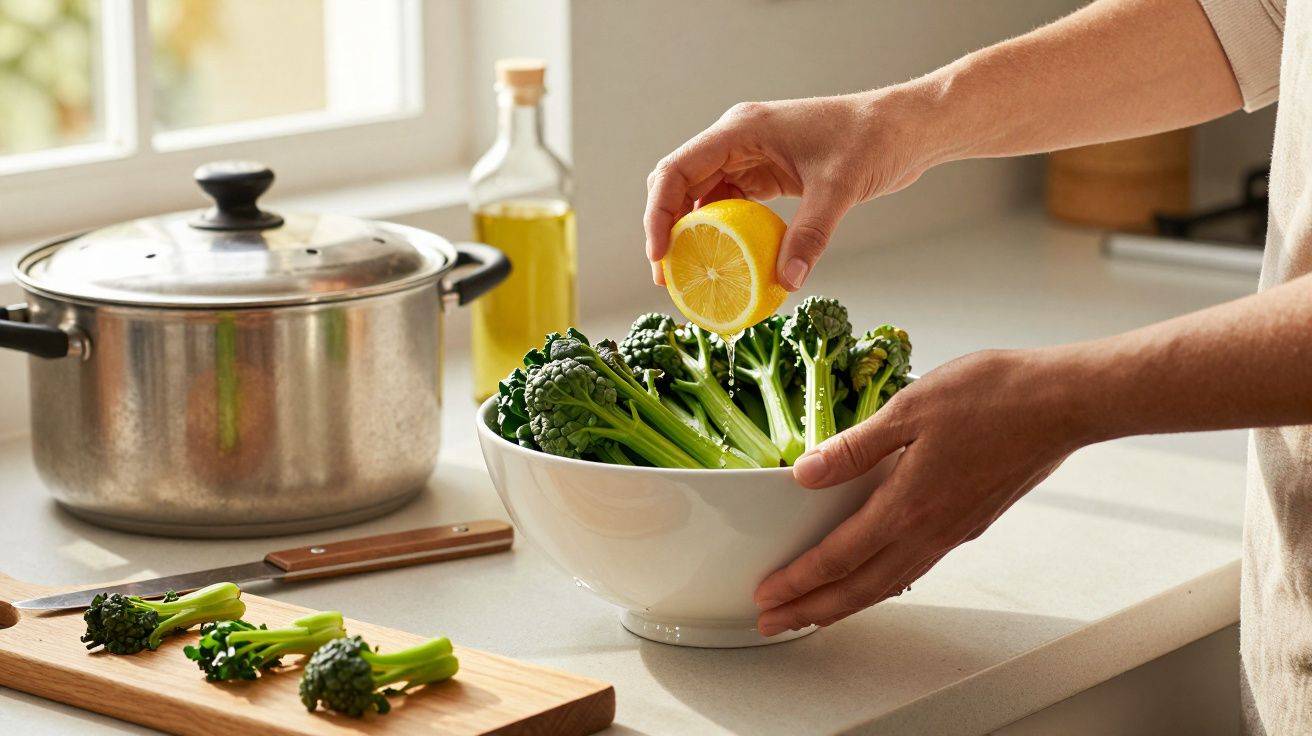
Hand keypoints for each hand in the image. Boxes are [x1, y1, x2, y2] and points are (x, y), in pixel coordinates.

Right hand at [643, 88, 934, 290]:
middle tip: (668, 275)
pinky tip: (727, 261)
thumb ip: (810, 235)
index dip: (659, 214)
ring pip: (700, 195)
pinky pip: (729, 204)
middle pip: (679, 183)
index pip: (677, 170)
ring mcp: (750, 155)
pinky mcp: (767, 171)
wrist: (905, 127)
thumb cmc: (873, 139)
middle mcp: (736, 139)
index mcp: (741, 130)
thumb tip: (785, 281)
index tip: (660, 256)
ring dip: (691, 233)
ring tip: (690, 274)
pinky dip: (722, 232)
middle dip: (666, 228)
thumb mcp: (838, 189)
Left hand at [753, 349, 1091, 635]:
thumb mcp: (910, 409)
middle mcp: (930, 530)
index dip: (799, 580)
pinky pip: (916, 565)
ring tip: (814, 610)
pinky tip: (875, 573)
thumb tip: (805, 474)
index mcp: (908, 505)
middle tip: (774, 622)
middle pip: (860, 587)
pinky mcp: (971, 520)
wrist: (1064, 403)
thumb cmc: (993, 396)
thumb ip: (855, 448)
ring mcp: (954, 530)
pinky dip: (883, 581)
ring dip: (846, 601)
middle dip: (812, 609)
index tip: (767, 595)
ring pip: (890, 582)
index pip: (839, 557)